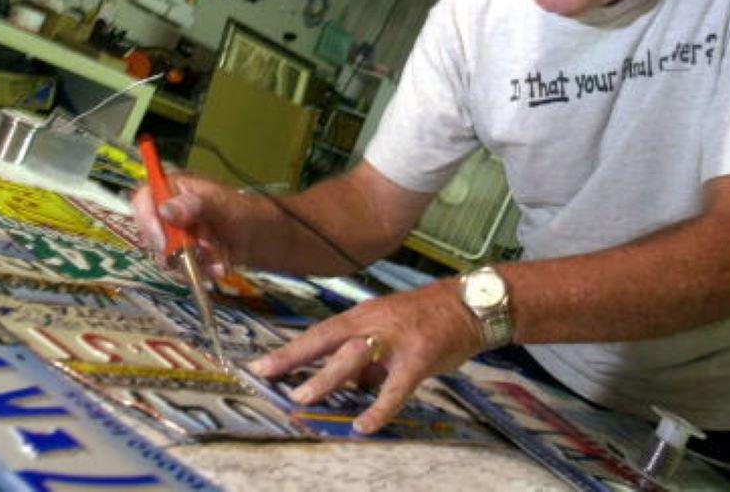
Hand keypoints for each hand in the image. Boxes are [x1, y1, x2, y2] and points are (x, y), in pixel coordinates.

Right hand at [130, 173, 244, 275]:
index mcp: (173, 189)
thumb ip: (196, 205)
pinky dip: (197, 270)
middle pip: (149, 233)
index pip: (142, 199)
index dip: (146, 221)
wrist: (258, 238)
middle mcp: (167, 211)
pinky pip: (177, 268)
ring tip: (216, 256)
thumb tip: (165, 210)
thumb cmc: (241, 213)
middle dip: (176, 248)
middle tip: (201, 250)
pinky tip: (216, 266)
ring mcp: (172, 234)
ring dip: (191, 261)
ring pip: (163, 255)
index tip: (162, 243)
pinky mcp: (179, 254)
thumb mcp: (222, 205)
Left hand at [246, 278, 485, 433]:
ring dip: (326, 377)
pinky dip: (379, 408)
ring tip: (302, 398)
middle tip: (266, 375)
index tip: (260, 365)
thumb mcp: (388, 326)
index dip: (289, 350)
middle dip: (294, 357)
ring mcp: (395, 339)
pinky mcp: (418, 357)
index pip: (318, 333)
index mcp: (363, 315)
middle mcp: (373, 322)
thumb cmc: (426, 317)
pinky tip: (364, 425)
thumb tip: (345, 382)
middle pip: (326, 339)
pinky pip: (395, 388)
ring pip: (353, 356)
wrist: (469, 304)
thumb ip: (365, 353)